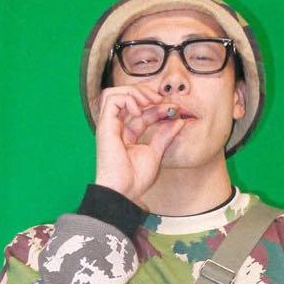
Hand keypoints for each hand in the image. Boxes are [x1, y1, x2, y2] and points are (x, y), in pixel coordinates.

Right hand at [94, 83, 187, 201]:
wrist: (123, 190)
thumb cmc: (135, 178)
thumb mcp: (156, 152)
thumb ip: (165, 135)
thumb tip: (178, 120)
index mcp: (126, 135)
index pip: (142, 112)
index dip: (157, 107)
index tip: (173, 109)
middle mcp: (116, 128)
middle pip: (126, 98)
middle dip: (144, 93)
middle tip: (161, 99)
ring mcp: (108, 125)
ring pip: (114, 93)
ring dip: (134, 92)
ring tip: (149, 102)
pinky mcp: (104, 125)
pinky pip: (112, 99)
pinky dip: (127, 99)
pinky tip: (139, 110)